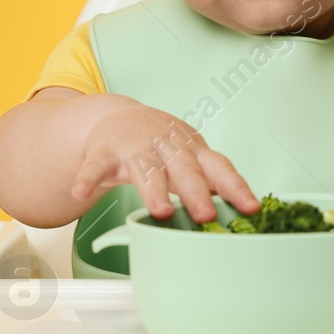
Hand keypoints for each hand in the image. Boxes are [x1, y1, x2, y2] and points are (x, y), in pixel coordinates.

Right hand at [69, 97, 259, 223]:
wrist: (119, 117)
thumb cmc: (161, 145)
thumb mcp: (189, 157)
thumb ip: (210, 182)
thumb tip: (242, 213)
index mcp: (192, 150)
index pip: (219, 167)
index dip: (236, 187)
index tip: (251, 208)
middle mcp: (167, 145)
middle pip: (184, 169)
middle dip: (196, 192)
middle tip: (206, 215)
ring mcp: (135, 146)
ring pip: (146, 169)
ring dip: (154, 190)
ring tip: (160, 211)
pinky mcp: (104, 151)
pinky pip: (94, 165)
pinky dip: (88, 178)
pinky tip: (82, 192)